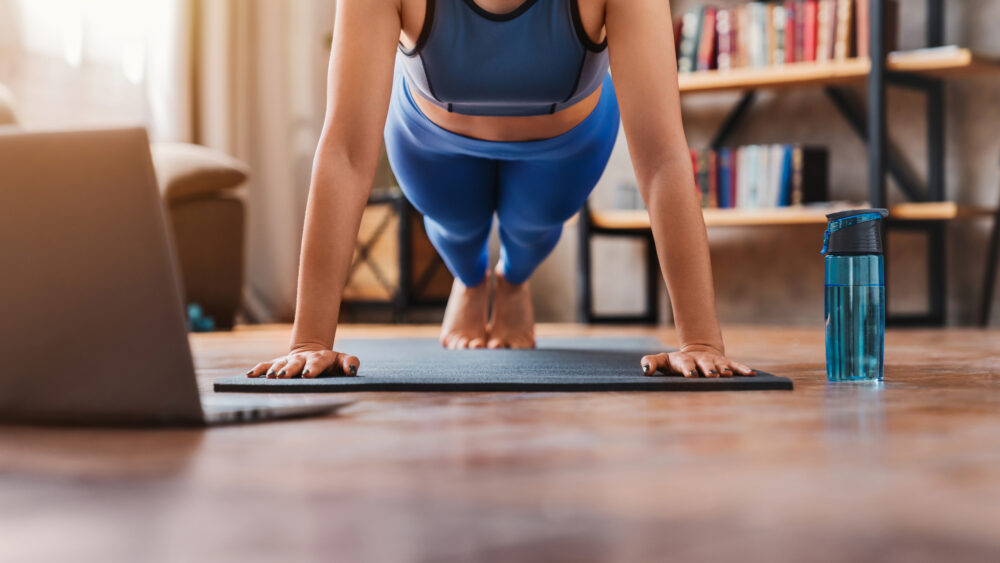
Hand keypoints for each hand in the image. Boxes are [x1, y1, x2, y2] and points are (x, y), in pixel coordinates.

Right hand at [246, 345, 359, 378]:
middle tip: (283, 377)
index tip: (307, 375)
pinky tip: (249, 376)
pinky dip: (258, 370)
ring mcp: (290, 360)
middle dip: (290, 369)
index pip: (317, 362)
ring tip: (269, 378)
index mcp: (320, 358)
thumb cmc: (331, 363)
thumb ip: (350, 363)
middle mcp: (303, 358)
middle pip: (296, 363)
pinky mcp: (279, 363)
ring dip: (274, 370)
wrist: (314, 353)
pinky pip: (266, 365)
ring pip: (280, 364)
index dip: (312, 368)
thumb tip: (352, 370)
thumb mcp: (343, 360)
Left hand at [640, 344, 755, 377]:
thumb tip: (645, 371)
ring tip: (728, 375)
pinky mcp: (725, 363)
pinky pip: (735, 365)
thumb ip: (651, 363)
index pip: (685, 364)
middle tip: (711, 376)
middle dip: (708, 369)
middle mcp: (700, 360)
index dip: (688, 368)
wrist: (696, 352)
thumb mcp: (663, 361)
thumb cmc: (676, 363)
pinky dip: (743, 369)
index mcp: (684, 360)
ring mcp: (714, 361)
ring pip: (720, 365)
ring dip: (724, 370)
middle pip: (704, 364)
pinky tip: (751, 374)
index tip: (690, 375)